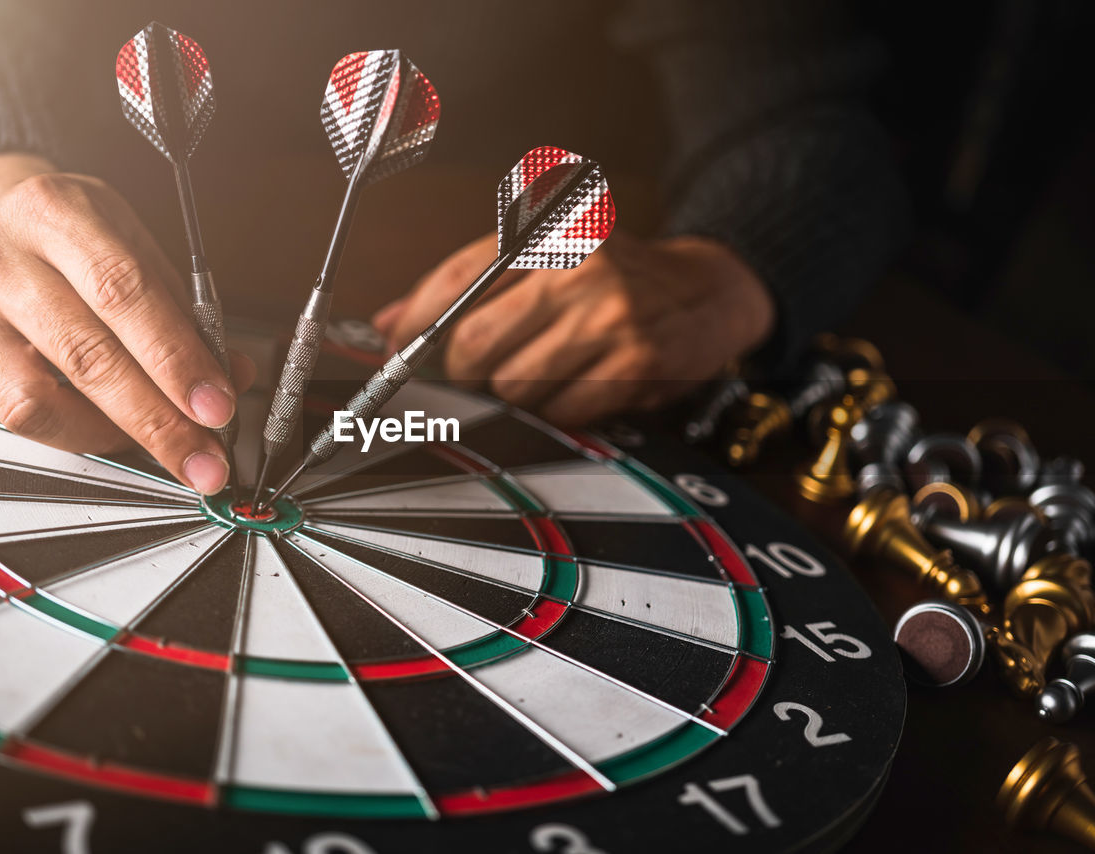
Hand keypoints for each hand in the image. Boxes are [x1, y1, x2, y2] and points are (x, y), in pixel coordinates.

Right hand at [0, 153, 254, 493]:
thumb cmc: (72, 240)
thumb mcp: (134, 249)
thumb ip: (184, 313)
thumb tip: (231, 378)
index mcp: (55, 210)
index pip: (124, 292)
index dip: (175, 359)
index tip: (217, 407)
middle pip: (84, 355)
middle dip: (156, 420)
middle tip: (203, 458)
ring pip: (33, 400)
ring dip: (109, 438)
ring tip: (155, 446)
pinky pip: (6, 416)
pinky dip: (66, 434)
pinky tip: (102, 430)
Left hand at [373, 231, 773, 426]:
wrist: (708, 291)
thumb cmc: (612, 277)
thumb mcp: (542, 259)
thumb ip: (464, 285)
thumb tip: (386, 322)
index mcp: (547, 230)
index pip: (455, 280)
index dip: (415, 324)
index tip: (396, 348)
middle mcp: (578, 266)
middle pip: (474, 343)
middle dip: (464, 371)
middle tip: (477, 371)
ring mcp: (610, 315)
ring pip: (513, 386)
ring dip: (515, 393)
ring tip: (543, 371)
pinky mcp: (637, 363)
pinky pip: (562, 410)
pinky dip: (559, 410)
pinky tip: (578, 386)